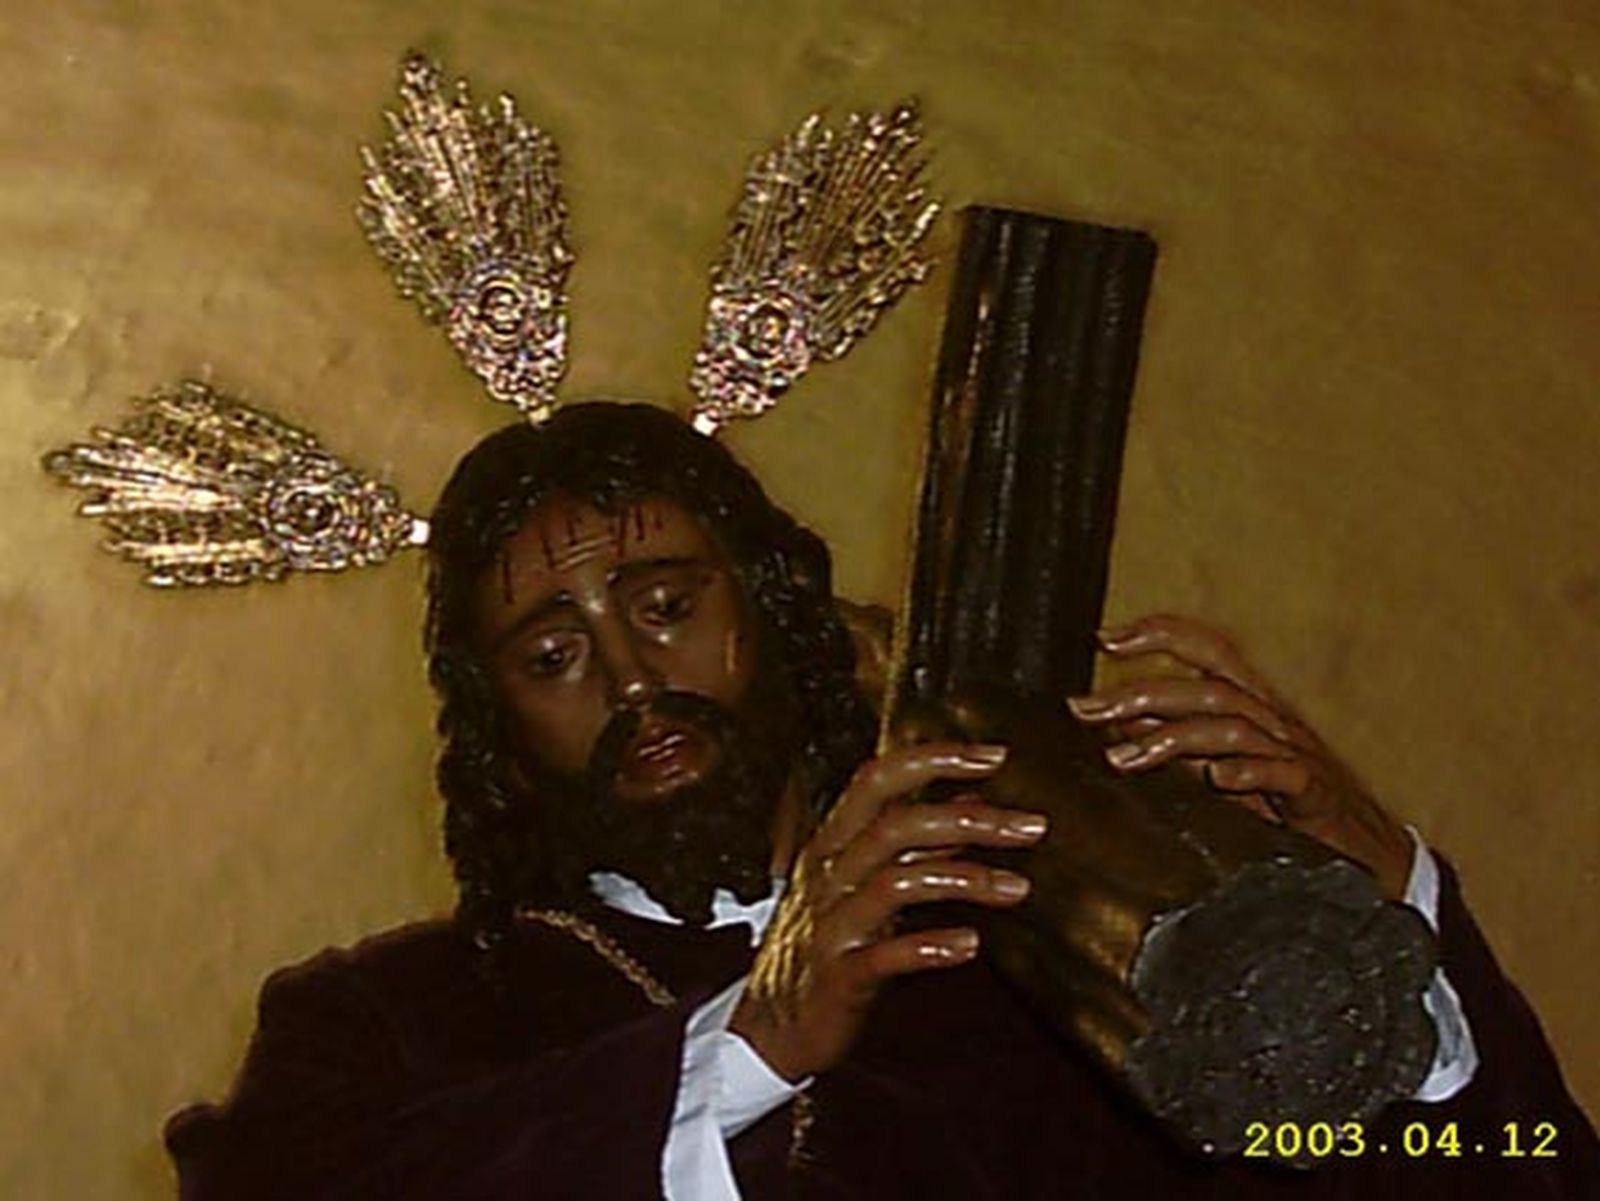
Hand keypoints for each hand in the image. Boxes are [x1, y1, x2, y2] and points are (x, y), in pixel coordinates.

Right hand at [729, 742, 1046, 1080]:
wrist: (770, 1022)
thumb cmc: (826, 942)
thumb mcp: (868, 882)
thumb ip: (920, 842)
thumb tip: (975, 800)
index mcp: (834, 841)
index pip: (879, 778)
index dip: (934, 759)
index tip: (995, 755)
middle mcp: (828, 873)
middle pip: (897, 825)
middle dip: (969, 819)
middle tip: (1032, 826)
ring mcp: (830, 924)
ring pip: (895, 883)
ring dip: (964, 879)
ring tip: (1018, 888)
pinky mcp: (837, 976)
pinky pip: (883, 956)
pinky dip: (929, 945)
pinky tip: (971, 944)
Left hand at [1067, 614, 1412, 899]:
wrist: (1367, 853)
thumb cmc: (1290, 805)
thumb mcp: (1224, 767)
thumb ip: (1178, 743)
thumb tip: (1119, 722)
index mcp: (1252, 703)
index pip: (1207, 648)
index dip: (1160, 633)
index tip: (1104, 638)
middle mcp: (1272, 718)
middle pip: (1205, 687)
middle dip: (1138, 694)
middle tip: (1084, 710)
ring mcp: (1294, 752)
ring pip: (1231, 726)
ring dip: (1171, 738)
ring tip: (1121, 759)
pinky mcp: (1314, 792)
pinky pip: (1282, 774)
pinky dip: (1248, 772)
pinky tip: (1218, 779)